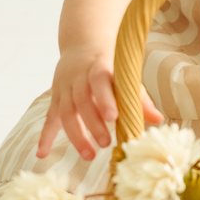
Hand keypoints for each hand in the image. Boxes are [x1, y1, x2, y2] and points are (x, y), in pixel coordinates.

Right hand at [37, 47, 162, 161]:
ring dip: (76, 135)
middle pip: (82, 101)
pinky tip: (41, 153)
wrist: (83, 45)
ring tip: (89, 155)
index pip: (99, 81)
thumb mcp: (125, 75)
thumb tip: (158, 119)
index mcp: (99, 67)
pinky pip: (49, 118)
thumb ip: (139, 98)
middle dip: (93, 124)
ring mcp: (65, 88)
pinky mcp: (55, 98)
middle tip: (106, 143)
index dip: (104, 98)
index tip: (112, 117)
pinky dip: (45, 136)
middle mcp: (79, 77)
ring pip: (66, 112)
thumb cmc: (110, 65)